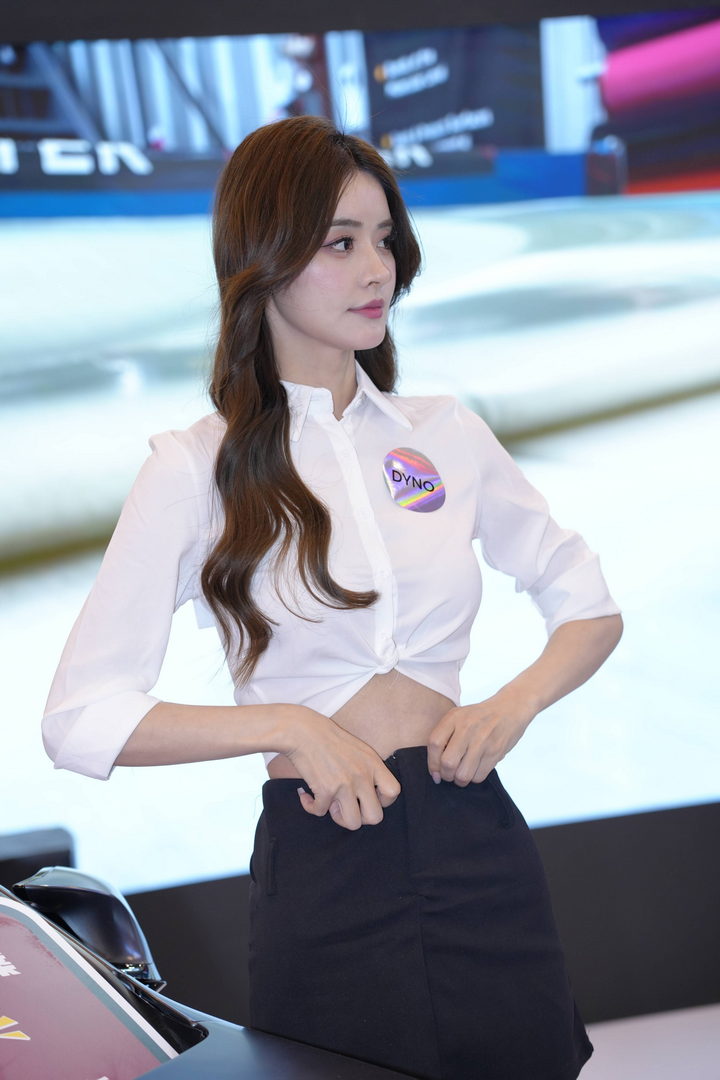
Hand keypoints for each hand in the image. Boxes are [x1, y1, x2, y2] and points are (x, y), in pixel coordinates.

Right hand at [283, 709, 400, 830]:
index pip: (394, 792)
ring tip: (330, 805)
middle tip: (348, 806)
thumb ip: (367, 770)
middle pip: (376, 817)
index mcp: (373, 764)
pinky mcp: (325, 790)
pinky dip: (311, 806)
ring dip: (339, 818)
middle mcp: (362, 776)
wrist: (302, 730)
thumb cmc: (328, 737)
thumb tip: (365, 795)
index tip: (367, 796)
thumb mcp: (358, 749)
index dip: (383, 801)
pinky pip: (320, 813)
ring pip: (353, 823)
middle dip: (361, 817)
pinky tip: (306, 796)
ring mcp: (345, 785)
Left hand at [426, 689, 535, 785]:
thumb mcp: (459, 716)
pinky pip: (479, 776)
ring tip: (462, 775)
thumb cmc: (480, 716)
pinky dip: (474, 778)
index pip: (434, 744)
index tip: (435, 772)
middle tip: (449, 775)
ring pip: (463, 774)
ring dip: (460, 780)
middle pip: (447, 762)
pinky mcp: (495, 752)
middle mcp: (467, 728)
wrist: (510, 708)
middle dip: (446, 775)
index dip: (432, 763)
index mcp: (454, 718)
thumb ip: (445, 735)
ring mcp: (482, 741)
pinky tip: (475, 770)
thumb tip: (435, 768)